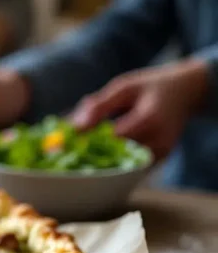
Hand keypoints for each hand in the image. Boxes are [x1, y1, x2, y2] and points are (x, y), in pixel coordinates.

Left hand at [71, 60, 209, 158]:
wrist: (188, 92)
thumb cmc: (151, 86)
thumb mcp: (124, 87)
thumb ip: (99, 106)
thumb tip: (74, 127)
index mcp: (148, 119)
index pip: (110, 138)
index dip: (86, 141)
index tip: (64, 143)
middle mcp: (158, 140)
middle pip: (115, 157)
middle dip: (89, 155)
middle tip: (65, 154)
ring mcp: (160, 153)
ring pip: (122, 166)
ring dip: (100, 161)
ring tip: (81, 154)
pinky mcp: (159, 160)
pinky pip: (131, 167)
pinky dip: (114, 162)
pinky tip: (99, 154)